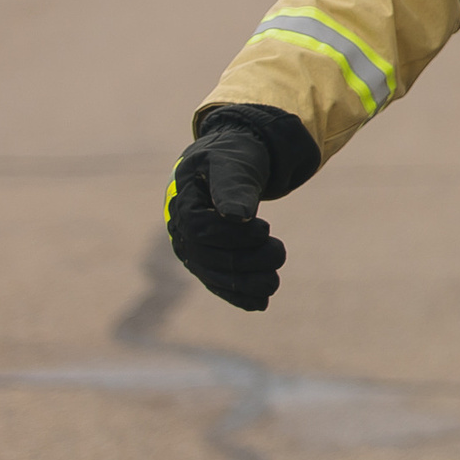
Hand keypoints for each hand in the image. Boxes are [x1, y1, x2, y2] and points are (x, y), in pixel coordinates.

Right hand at [165, 123, 283, 310]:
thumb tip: (239, 215)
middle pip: (205, 256)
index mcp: (181, 200)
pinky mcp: (206, 259)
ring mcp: (190, 247)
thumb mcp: (234, 161)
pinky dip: (237, 295)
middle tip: (280, 253)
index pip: (199, 228)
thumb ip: (234, 185)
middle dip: (244, 261)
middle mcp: (179, 228)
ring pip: (211, 274)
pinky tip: (260, 304)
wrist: (233, 161)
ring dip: (244, 283)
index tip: (265, 229)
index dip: (231, 235)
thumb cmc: (233, 156)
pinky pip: (217, 282)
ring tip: (274, 282)